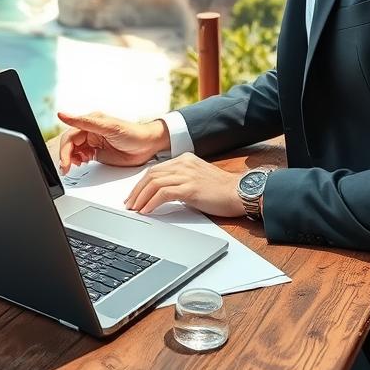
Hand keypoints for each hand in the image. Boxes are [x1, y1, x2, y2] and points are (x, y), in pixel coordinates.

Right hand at [57, 111, 166, 174]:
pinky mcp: (98, 153)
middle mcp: (89, 132)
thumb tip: (62, 114)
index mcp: (90, 123)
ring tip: (74, 167)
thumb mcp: (107, 126)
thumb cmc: (132, 132)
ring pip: (74, 152)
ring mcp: (93, 143)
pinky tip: (81, 165)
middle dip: (66, 157)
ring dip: (71, 160)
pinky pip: (82, 157)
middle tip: (67, 169)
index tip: (65, 163)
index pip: (70, 137)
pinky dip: (78, 162)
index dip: (65, 150)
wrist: (149, 146)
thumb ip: (84, 121)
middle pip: (70, 145)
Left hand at [123, 152, 245, 216]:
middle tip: (129, 204)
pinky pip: (163, 193)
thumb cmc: (222, 190)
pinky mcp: (190, 188)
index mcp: (184, 159)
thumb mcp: (197, 178)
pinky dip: (152, 202)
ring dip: (141, 197)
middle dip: (137, 191)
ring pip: (154, 183)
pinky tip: (147, 210)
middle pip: (151, 175)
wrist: (241, 192)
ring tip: (134, 209)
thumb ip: (181, 180)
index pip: (155, 170)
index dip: (141, 183)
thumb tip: (162, 192)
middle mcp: (183, 164)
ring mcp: (187, 175)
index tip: (134, 195)